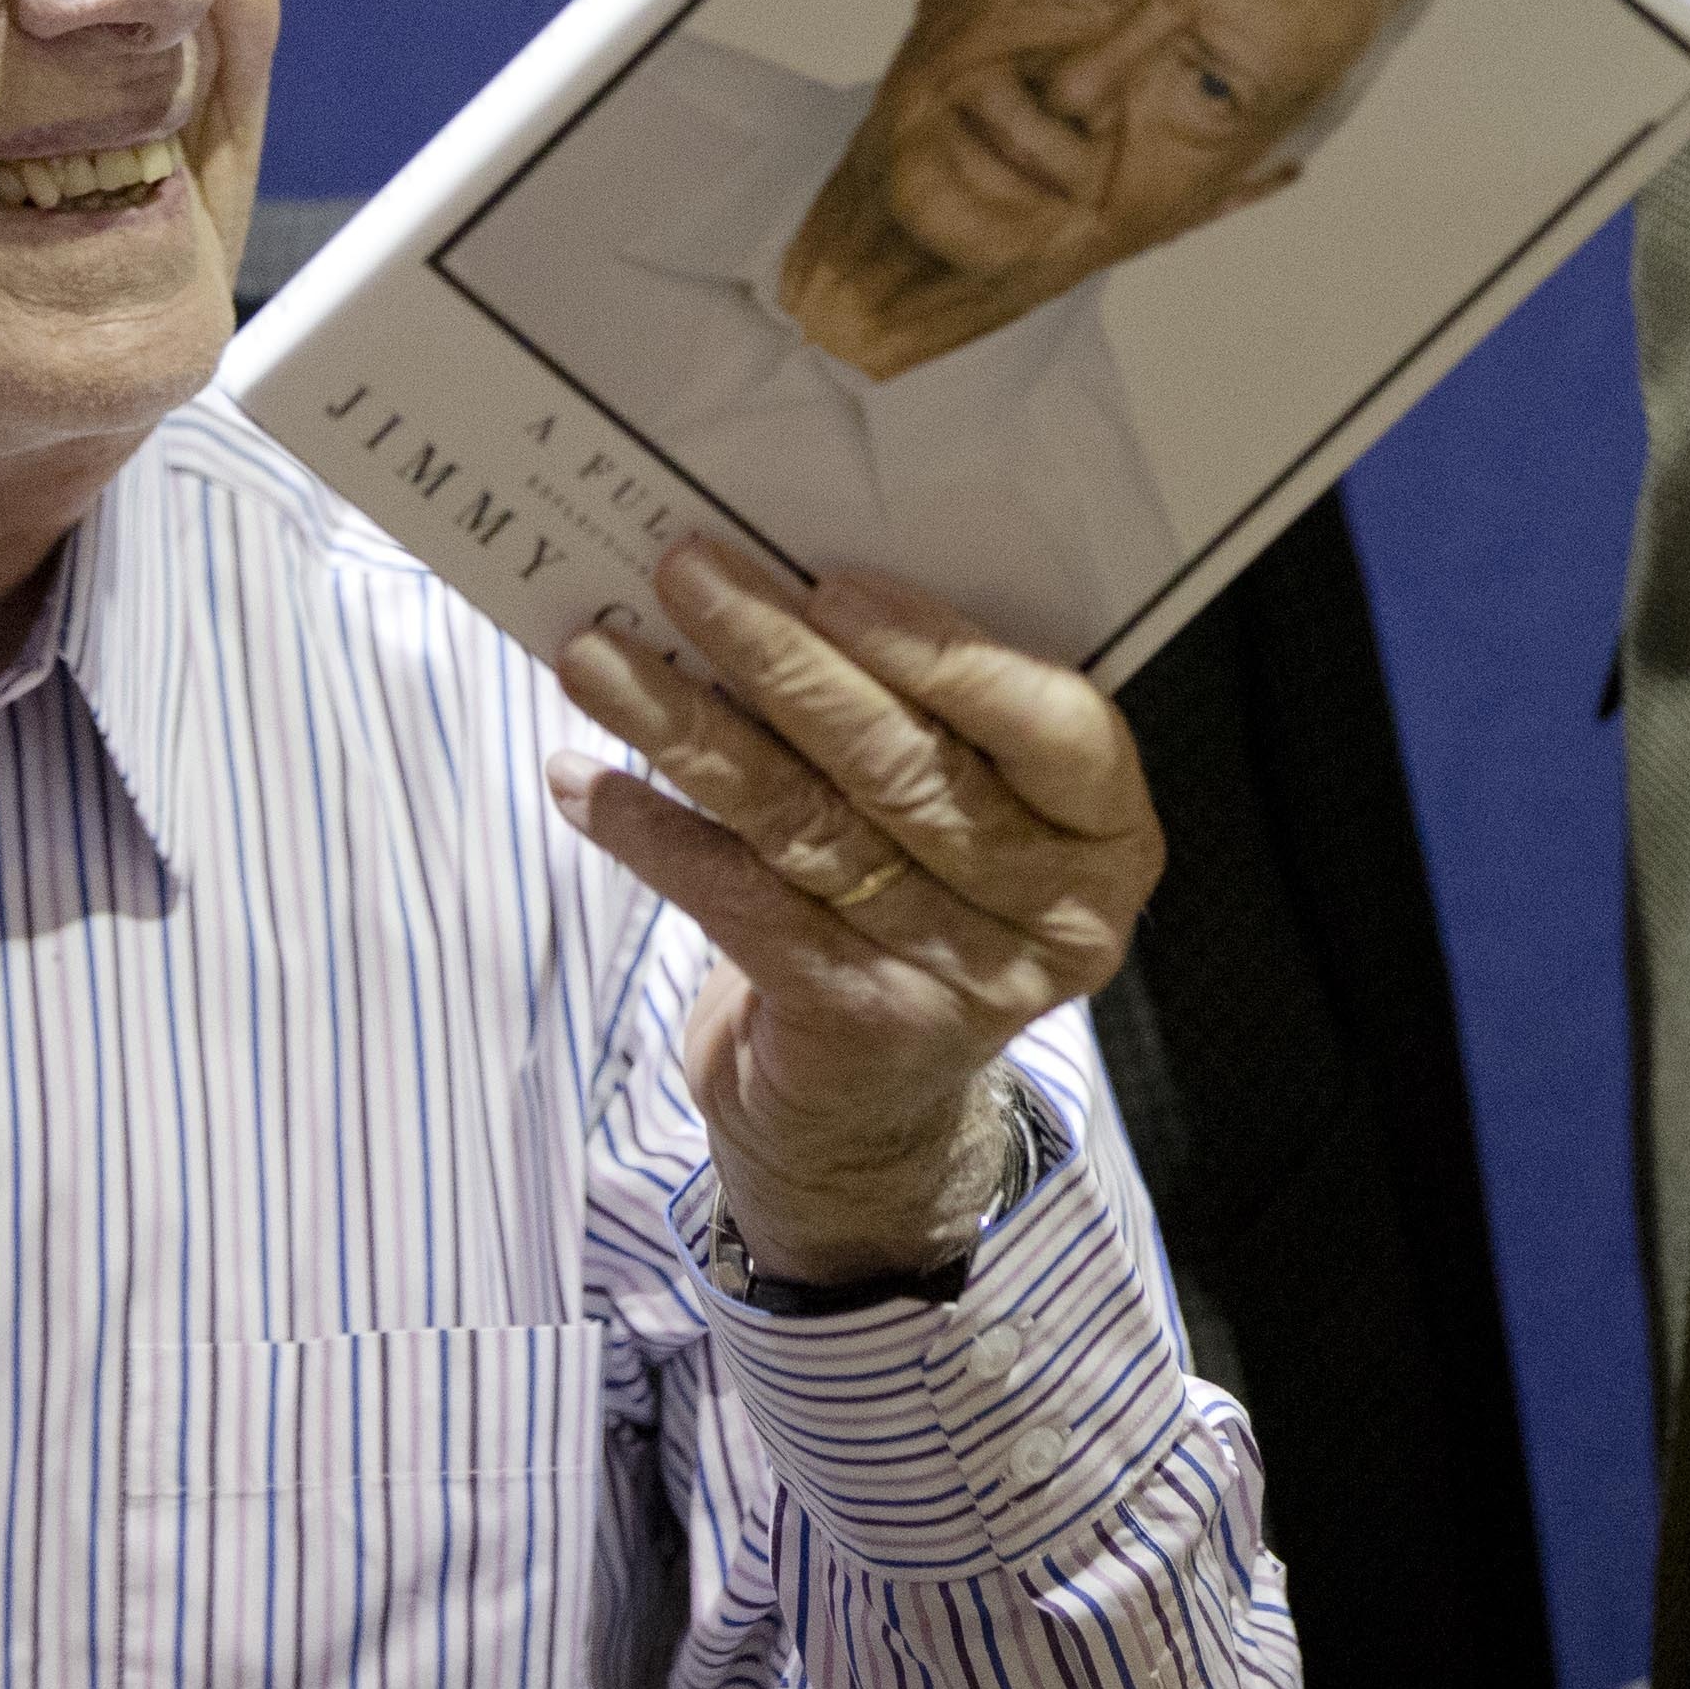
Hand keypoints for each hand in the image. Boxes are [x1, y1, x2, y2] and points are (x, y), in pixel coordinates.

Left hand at [547, 538, 1160, 1280]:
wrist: (871, 1114)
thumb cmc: (916, 905)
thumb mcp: (965, 814)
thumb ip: (925, 716)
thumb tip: (778, 578)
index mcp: (1107, 835)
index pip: (1052, 726)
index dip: (943, 654)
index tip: (831, 584)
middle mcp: (1056, 917)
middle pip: (907, 766)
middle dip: (782, 660)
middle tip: (687, 575)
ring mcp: (963, 983)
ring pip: (806, 825)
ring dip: (687, 730)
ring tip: (597, 660)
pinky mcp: (859, 1028)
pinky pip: (744, 904)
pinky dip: (654, 834)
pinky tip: (582, 782)